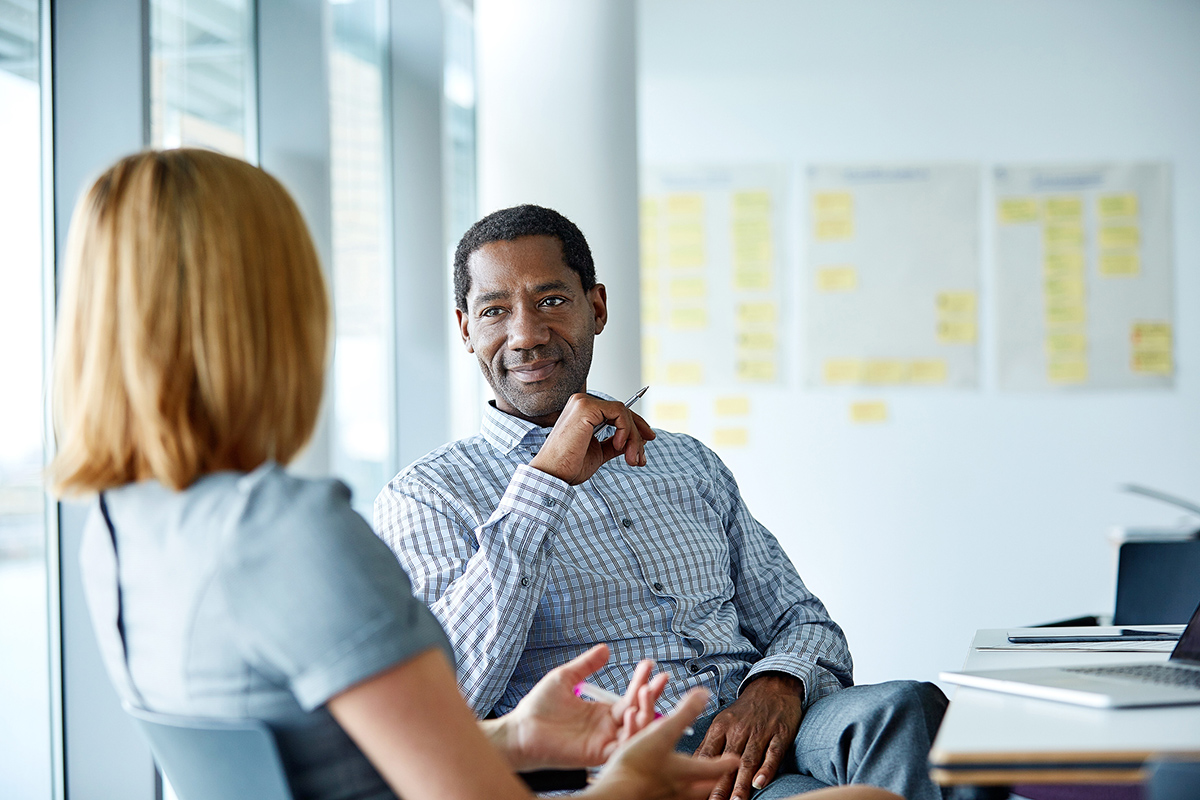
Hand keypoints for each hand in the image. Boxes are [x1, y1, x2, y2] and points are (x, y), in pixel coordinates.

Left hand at [496, 644, 667, 769]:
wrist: (521, 730)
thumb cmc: (538, 707)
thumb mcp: (565, 678)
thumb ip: (586, 665)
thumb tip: (605, 648)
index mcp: (602, 712)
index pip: (630, 696)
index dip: (641, 680)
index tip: (649, 664)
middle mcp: (607, 727)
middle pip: (639, 712)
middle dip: (652, 695)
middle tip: (661, 678)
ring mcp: (604, 741)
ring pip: (636, 730)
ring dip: (646, 712)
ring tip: (646, 691)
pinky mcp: (597, 754)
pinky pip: (622, 746)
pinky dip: (632, 732)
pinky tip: (633, 713)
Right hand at [530, 393, 655, 484]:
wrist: (553, 475)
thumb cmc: (569, 466)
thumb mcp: (599, 452)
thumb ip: (615, 443)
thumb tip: (635, 441)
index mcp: (583, 411)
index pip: (616, 412)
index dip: (635, 426)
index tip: (648, 441)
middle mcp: (582, 402)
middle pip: (623, 411)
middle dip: (637, 435)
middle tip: (641, 458)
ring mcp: (583, 402)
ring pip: (623, 413)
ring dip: (634, 437)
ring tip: (632, 459)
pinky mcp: (586, 407)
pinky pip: (619, 413)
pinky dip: (626, 430)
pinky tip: (620, 446)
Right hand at [587, 689, 739, 799]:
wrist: (614, 794)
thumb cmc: (638, 765)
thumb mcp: (663, 732)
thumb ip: (684, 713)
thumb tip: (703, 694)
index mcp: (685, 771)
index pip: (713, 768)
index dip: (726, 762)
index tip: (735, 761)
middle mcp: (677, 789)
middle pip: (701, 789)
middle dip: (710, 782)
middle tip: (716, 779)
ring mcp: (662, 798)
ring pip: (683, 797)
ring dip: (689, 789)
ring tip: (689, 785)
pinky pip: (661, 797)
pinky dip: (664, 792)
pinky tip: (659, 790)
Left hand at [693, 674, 803, 799]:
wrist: (772, 687)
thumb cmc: (745, 710)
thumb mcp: (723, 721)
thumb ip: (711, 744)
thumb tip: (694, 766)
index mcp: (721, 727)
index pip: (708, 755)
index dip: (701, 775)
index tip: (695, 792)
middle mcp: (738, 730)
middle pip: (727, 762)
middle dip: (720, 786)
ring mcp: (760, 732)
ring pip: (748, 761)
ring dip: (741, 784)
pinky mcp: (779, 734)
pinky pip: (772, 753)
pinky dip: (766, 769)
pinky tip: (760, 783)